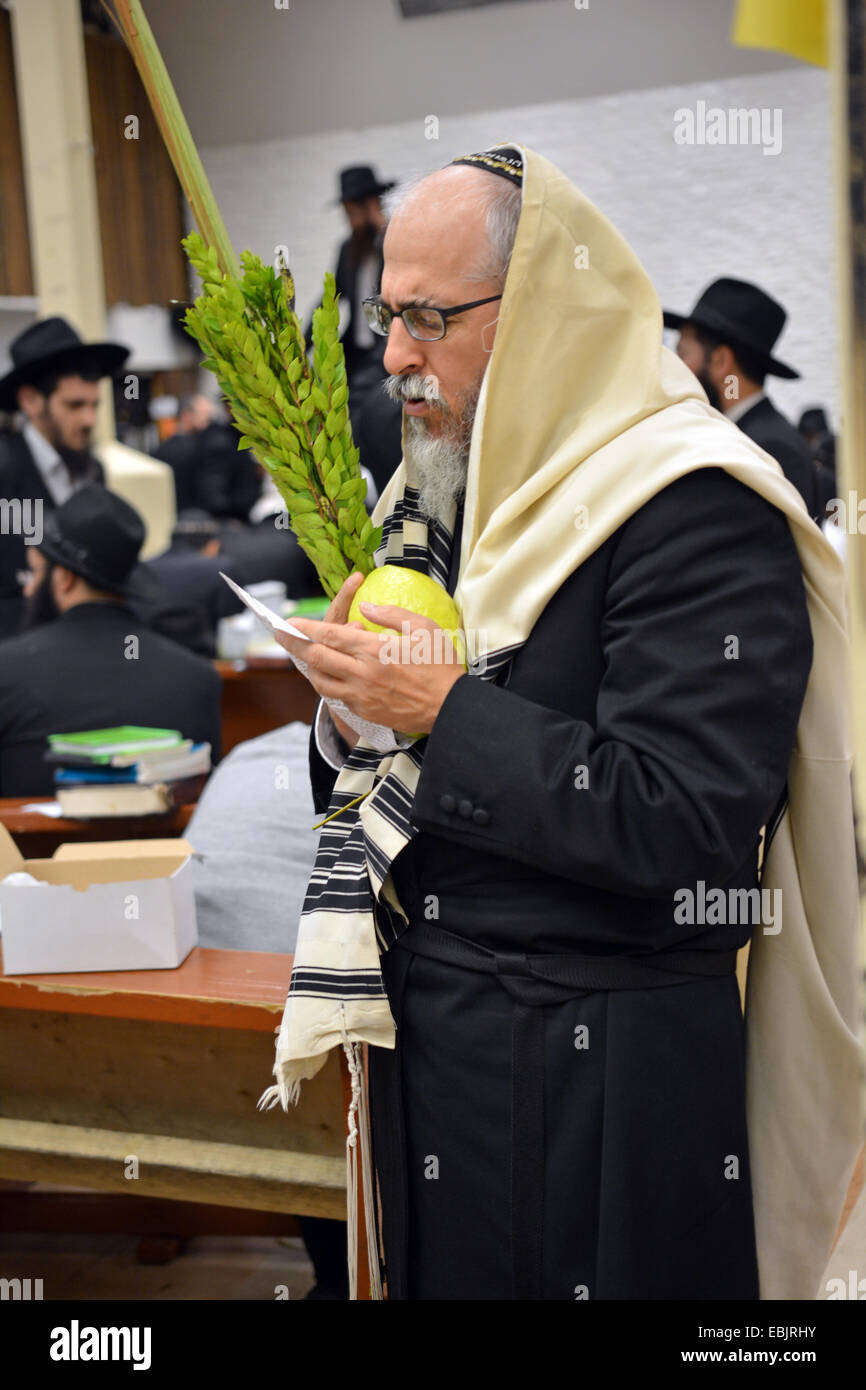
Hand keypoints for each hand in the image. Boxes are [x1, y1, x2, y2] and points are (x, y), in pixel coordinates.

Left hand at [275, 588, 465, 736]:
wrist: (449, 708)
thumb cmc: (440, 665)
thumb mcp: (424, 628)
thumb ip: (391, 614)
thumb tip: (366, 607)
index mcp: (374, 649)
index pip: (329, 636)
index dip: (305, 628)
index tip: (289, 623)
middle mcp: (361, 673)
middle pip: (316, 657)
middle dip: (293, 644)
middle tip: (279, 635)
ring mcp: (360, 695)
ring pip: (321, 680)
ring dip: (309, 666)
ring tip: (305, 655)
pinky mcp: (364, 711)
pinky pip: (337, 696)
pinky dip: (329, 683)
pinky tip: (330, 675)